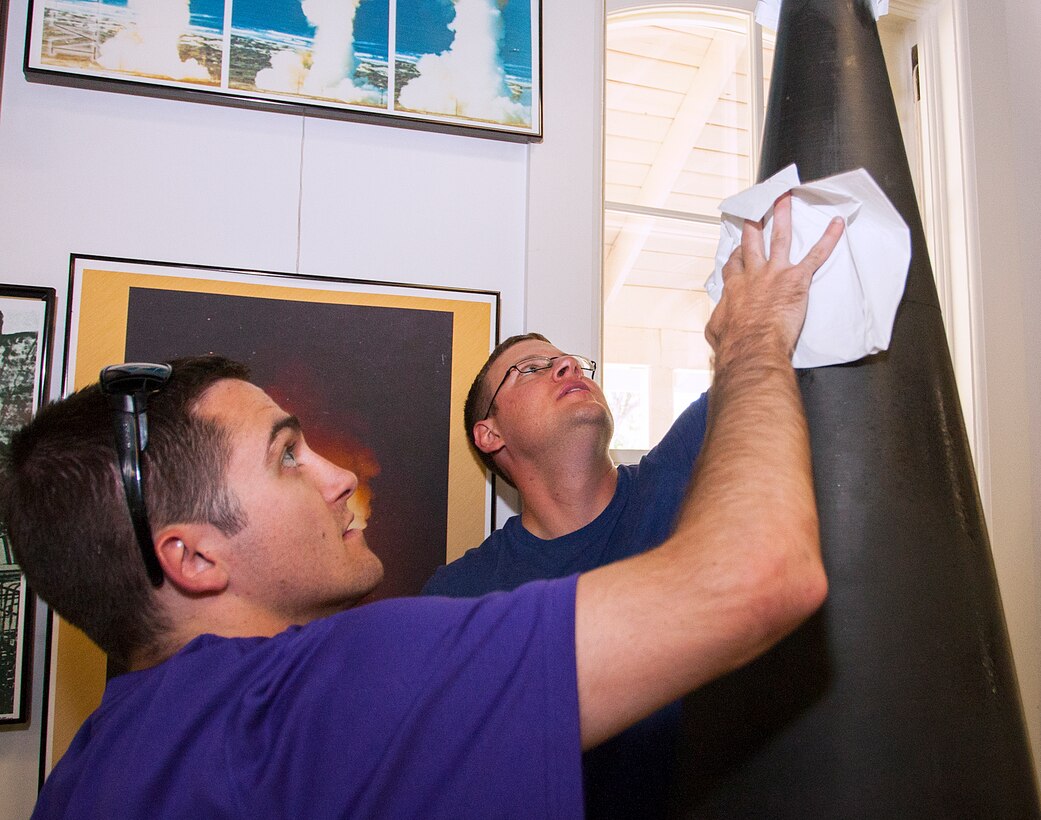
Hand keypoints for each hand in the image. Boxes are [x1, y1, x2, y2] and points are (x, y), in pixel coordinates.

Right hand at [706, 193, 844, 365]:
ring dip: (783, 217)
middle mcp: (753, 275)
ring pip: (780, 239)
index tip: (738, 248)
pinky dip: (828, 239)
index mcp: (734, 287)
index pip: (734, 265)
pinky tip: (837, 225)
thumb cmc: (734, 343)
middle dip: (754, 224)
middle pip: (752, 242)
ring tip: (784, 200)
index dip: (737, 255)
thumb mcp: (715, 331)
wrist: (751, 347)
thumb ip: (718, 320)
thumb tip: (717, 324)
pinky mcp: (796, 280)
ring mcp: (774, 274)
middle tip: (756, 209)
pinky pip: (815, 256)